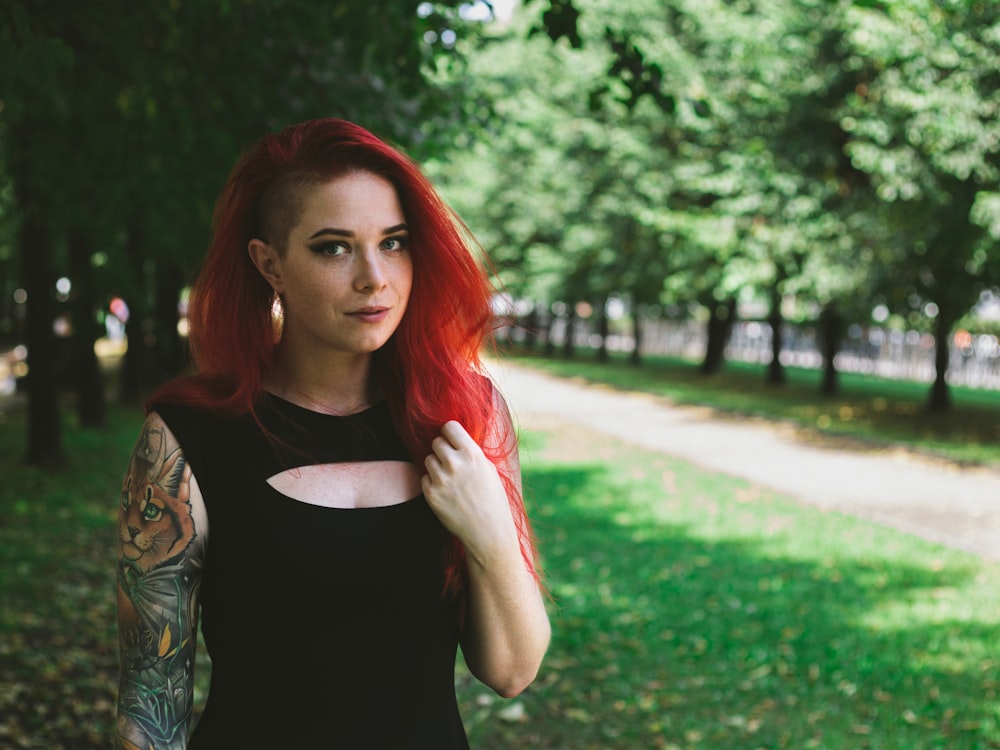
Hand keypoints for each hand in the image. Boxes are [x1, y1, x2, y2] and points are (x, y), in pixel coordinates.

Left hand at [422, 421, 518, 566]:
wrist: (489, 532)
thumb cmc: (493, 499)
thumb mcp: (489, 469)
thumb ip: (471, 452)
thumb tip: (455, 439)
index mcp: (472, 454)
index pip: (449, 427)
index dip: (450, 433)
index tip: (452, 440)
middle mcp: (455, 464)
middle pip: (436, 442)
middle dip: (443, 450)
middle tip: (452, 463)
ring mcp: (441, 479)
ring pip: (428, 460)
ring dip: (436, 466)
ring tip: (451, 480)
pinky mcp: (431, 494)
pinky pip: (424, 478)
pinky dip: (432, 483)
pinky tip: (447, 492)